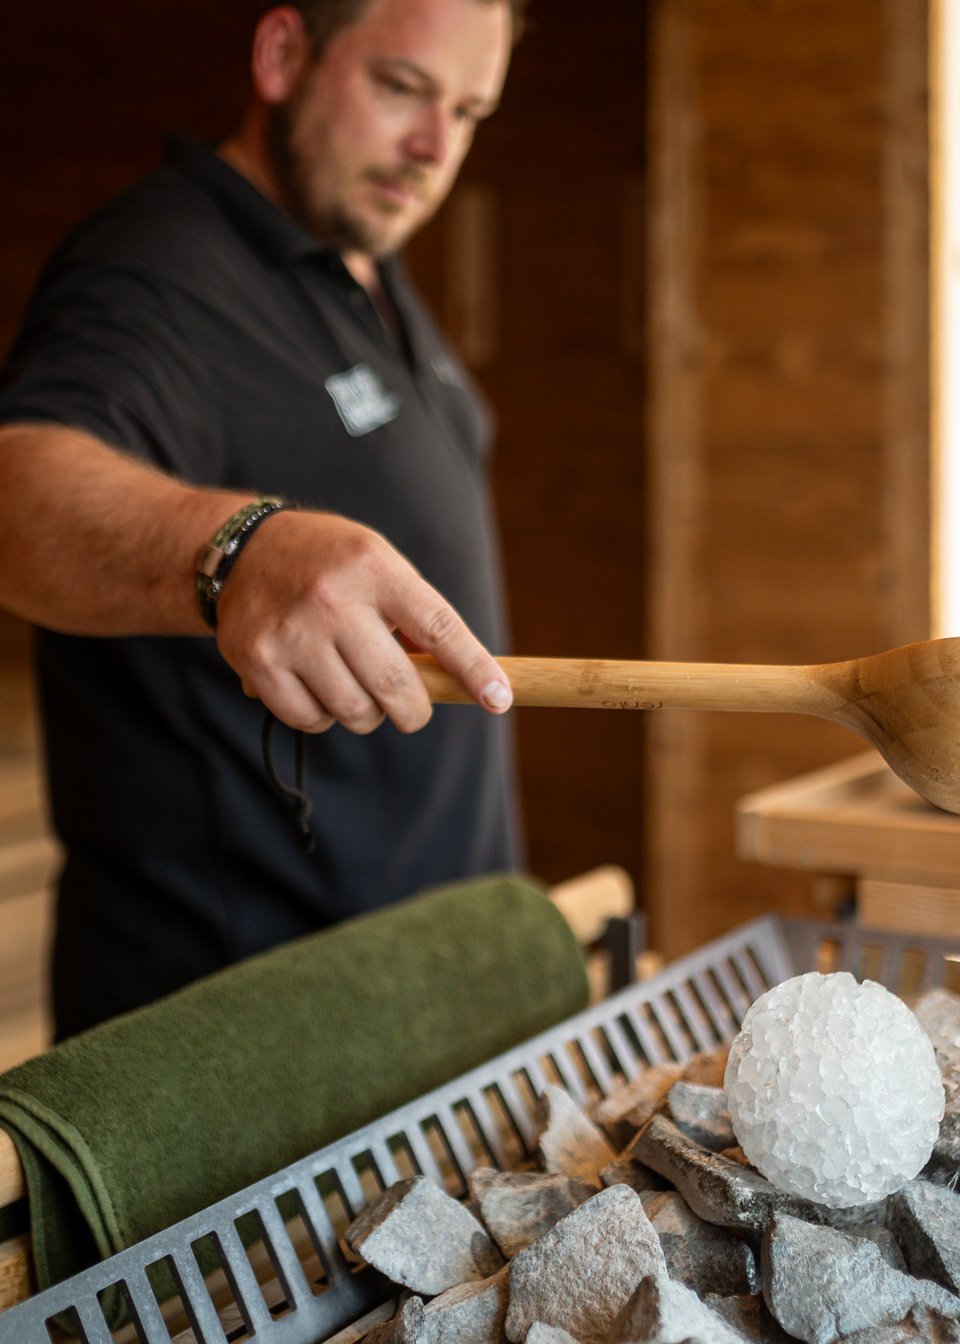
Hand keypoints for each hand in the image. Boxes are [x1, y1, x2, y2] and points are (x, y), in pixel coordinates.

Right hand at [214, 510, 512, 733]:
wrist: (244, 550)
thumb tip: (457, 682)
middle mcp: (333, 600)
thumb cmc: (331, 565)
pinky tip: (317, 686)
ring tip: (353, 682)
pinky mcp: (259, 662)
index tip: (499, 700)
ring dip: (365, 713)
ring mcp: (292, 633)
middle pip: (396, 686)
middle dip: (414, 710)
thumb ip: (414, 617)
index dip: (473, 669)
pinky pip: (311, 720)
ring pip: (355, 712)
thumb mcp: (379, 566)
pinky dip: (323, 717)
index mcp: (374, 568)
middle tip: (411, 709)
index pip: (438, 628)